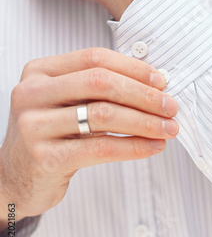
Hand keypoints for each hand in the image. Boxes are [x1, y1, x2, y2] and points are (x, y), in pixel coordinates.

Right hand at [0, 48, 177, 228]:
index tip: (161, 81)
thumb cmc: (49, 135)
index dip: (133, 67)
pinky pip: (101, 148)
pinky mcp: (45, 158)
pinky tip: (152, 147)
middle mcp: (32, 94)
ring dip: (144, 121)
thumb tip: (152, 84)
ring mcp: (35, 126)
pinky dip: (133, 146)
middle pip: (101, 83)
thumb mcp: (64, 102)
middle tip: (170, 106)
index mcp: (39, 72)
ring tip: (168, 128)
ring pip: (104, 115)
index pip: (94, 58)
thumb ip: (96, 89)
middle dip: (143, 94)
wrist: (14, 178)